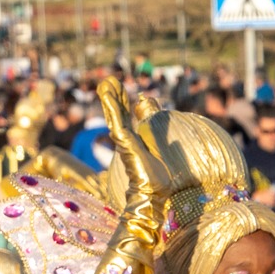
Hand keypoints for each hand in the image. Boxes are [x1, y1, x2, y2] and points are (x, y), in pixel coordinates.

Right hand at [96, 76, 167, 202]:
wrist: (153, 192)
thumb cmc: (157, 176)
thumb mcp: (160, 148)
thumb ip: (159, 136)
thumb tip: (169, 131)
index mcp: (132, 139)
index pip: (124, 116)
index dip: (121, 102)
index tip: (117, 88)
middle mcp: (125, 139)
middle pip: (116, 113)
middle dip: (113, 96)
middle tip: (109, 80)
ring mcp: (123, 141)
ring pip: (114, 115)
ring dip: (109, 98)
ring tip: (105, 83)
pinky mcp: (124, 142)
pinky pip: (117, 121)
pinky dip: (112, 107)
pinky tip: (108, 94)